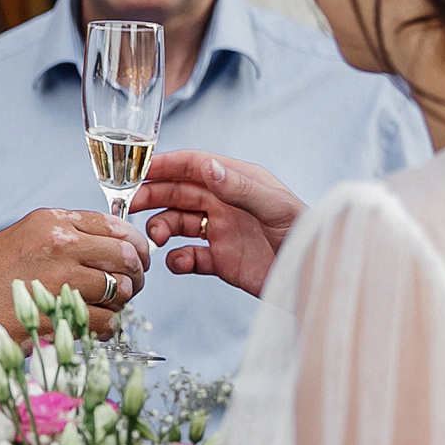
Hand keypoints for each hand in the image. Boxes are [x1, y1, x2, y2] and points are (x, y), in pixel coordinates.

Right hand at [0, 208, 153, 347]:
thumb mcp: (20, 242)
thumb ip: (62, 240)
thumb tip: (106, 251)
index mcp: (50, 222)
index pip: (114, 226)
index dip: (134, 245)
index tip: (138, 259)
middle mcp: (58, 243)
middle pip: (125, 255)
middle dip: (136, 275)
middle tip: (130, 289)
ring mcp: (58, 278)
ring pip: (120, 289)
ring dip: (121, 304)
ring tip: (105, 312)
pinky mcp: (56, 313)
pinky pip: (105, 321)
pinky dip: (105, 329)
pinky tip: (92, 330)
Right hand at [133, 151, 306, 298]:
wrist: (314, 279)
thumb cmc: (305, 234)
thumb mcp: (275, 207)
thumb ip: (239, 187)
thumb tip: (208, 167)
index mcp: (238, 181)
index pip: (196, 165)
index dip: (166, 165)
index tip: (138, 170)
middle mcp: (226, 203)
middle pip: (179, 193)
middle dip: (153, 197)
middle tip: (131, 206)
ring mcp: (222, 232)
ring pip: (178, 224)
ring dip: (162, 229)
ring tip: (157, 240)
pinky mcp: (221, 260)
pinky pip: (189, 256)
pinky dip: (178, 259)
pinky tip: (178, 263)